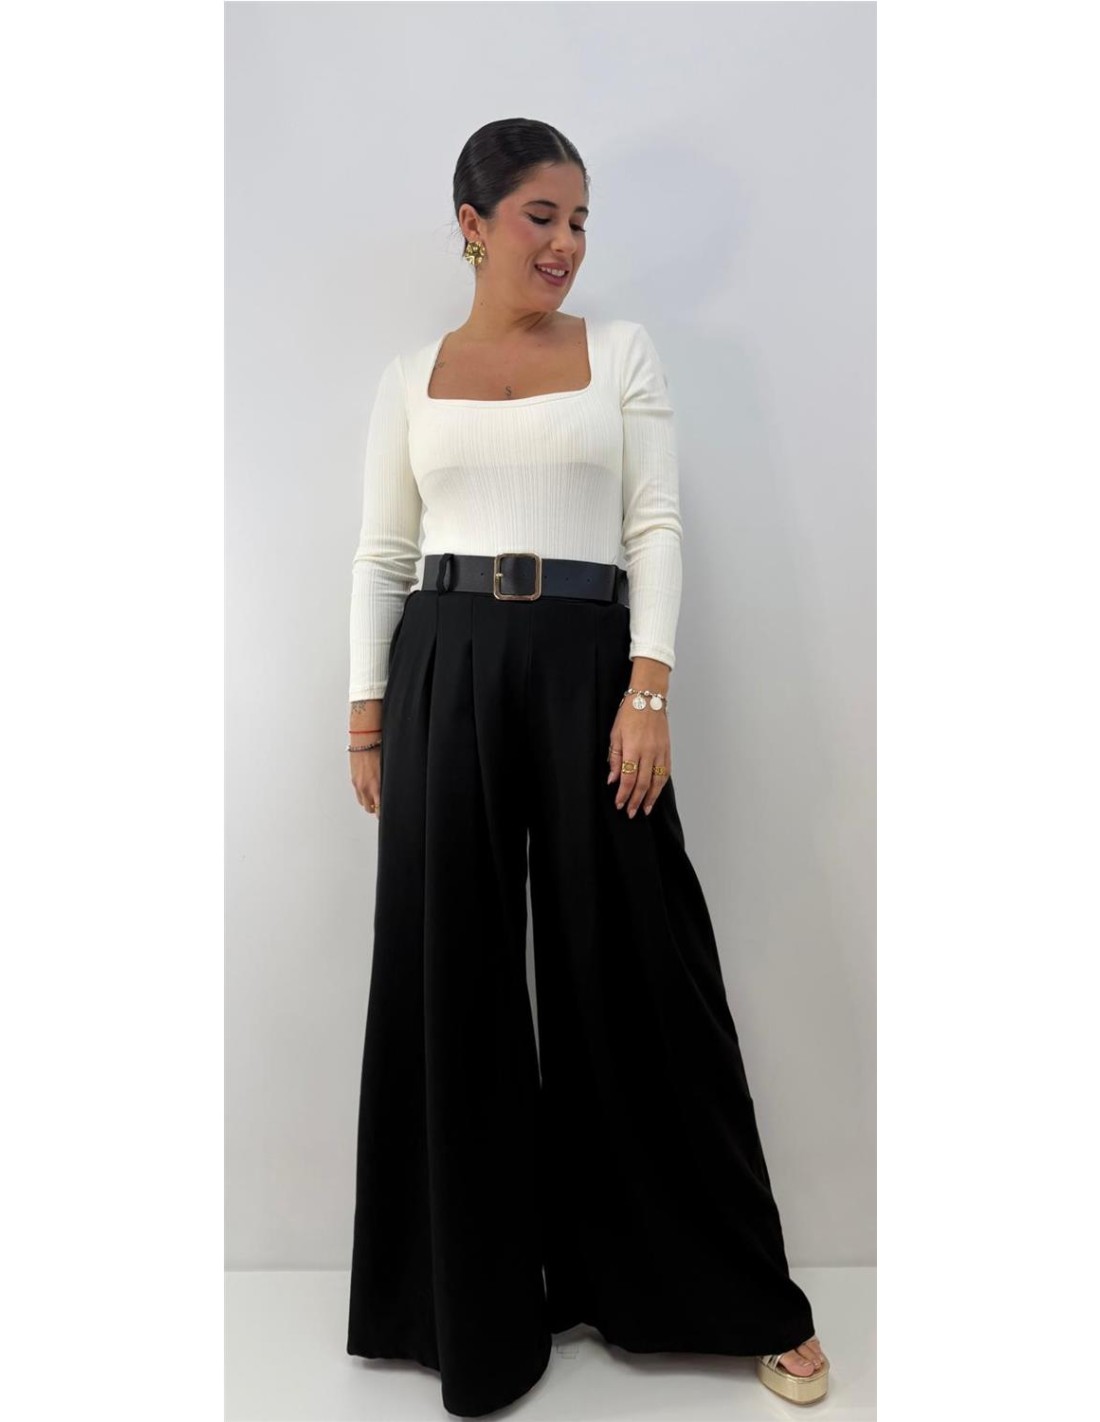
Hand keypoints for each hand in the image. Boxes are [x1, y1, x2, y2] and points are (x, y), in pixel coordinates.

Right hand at [350, 746, 382, 816]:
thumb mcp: (386, 770)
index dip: (383, 813)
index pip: (379, 808)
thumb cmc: (378, 751)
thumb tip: (391, 791)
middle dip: (376, 809)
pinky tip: (369, 789)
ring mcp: (358, 784)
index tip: (388, 813)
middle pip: (370, 809)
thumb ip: (386, 784)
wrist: (365, 742)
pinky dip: (363, 795)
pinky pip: (358, 794)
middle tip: (382, 807)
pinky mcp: (354, 780)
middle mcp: (366, 787)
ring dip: (369, 802)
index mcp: (376, 786)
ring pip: (363, 803)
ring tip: (375, 798)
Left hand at [607, 697, 671, 816]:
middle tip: (631, 812)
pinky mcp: (667, 750)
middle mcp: (648, 752)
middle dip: (636, 800)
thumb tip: (613, 779)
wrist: (649, 698)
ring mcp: (660, 752)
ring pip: (657, 781)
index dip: (624, 794)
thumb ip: (615, 758)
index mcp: (633, 748)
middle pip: (643, 783)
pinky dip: (661, 785)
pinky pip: (666, 772)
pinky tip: (656, 792)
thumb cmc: (629, 713)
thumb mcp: (615, 734)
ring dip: (651, 797)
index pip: (628, 778)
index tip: (619, 804)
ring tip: (646, 809)